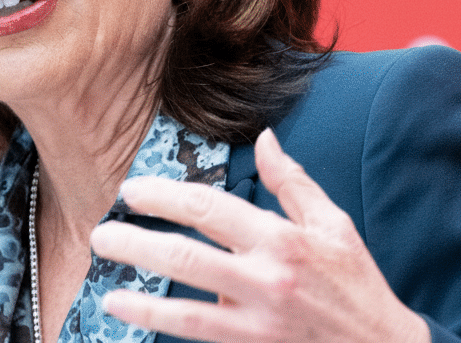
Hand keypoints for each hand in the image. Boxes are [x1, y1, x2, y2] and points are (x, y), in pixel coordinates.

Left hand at [88, 128, 428, 342]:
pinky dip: (165, 328)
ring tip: (107, 288)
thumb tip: (265, 137)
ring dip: (140, 299)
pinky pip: (199, 338)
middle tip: (104, 234)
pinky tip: (139, 319)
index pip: (209, 209)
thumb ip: (292, 182)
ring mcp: (257, 322)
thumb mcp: (334, 224)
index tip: (133, 191)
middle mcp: (266, 280)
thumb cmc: (356, 285)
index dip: (164, 196)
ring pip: (184, 311)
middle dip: (135, 243)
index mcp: (283, 240)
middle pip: (184, 257)